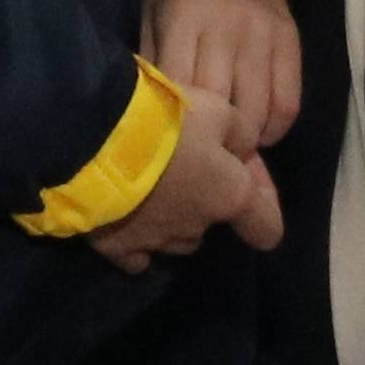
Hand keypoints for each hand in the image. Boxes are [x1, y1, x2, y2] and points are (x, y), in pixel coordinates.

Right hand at [92, 75, 286, 269]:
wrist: (97, 143)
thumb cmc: (167, 123)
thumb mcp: (219, 111)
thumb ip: (241, 134)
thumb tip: (243, 151)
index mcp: (229, 198)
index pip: (267, 228)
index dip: (264, 204)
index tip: (246, 177)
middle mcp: (198, 229)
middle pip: (211, 223)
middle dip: (204, 198)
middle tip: (183, 161)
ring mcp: (157, 243)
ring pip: (175, 237)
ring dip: (171, 216)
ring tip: (149, 183)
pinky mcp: (117, 250)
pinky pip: (137, 253)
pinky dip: (136, 239)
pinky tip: (126, 216)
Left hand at [145, 0, 300, 144]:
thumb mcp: (151, 19)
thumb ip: (154, 68)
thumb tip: (155, 125)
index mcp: (184, 24)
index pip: (185, 95)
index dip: (183, 133)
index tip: (179, 152)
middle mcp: (226, 30)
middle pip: (225, 109)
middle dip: (217, 144)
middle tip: (209, 159)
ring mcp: (262, 36)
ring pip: (260, 111)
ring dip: (248, 141)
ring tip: (234, 149)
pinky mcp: (290, 40)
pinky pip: (289, 100)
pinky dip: (276, 127)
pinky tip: (261, 132)